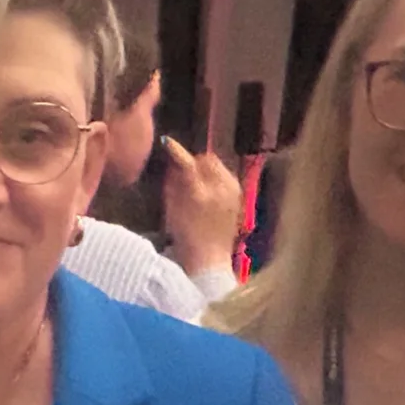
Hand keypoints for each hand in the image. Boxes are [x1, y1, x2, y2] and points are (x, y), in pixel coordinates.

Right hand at [159, 137, 242, 279]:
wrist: (209, 260)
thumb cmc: (186, 237)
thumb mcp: (173, 207)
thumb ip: (173, 181)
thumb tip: (173, 161)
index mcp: (202, 190)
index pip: (189, 161)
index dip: (176, 152)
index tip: (167, 143)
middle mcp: (222, 187)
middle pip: (207, 159)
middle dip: (194, 162)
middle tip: (182, 172)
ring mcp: (234, 191)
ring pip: (217, 167)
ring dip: (205, 170)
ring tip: (194, 183)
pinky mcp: (238, 197)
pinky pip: (224, 177)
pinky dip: (213, 178)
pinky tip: (205, 192)